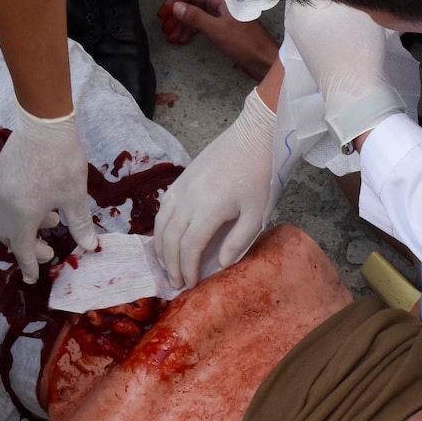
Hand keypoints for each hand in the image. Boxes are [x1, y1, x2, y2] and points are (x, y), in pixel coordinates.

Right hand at [0, 106, 97, 281]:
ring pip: (6, 219)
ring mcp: (1, 188)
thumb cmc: (62, 161)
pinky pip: (5, 202)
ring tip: (50, 221)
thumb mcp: (75, 196)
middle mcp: (6, 205)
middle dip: (27, 248)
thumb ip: (80, 224)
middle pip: (10, 236)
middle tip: (48, 250)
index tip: (32, 279)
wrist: (43, 122)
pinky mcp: (1, 174)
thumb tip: (89, 247)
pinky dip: (19, 211)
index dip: (28, 266)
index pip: (23, 250)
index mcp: (23, 215)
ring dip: (24, 228)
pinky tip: (41, 200)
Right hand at [155, 89, 276, 287]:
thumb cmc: (261, 175)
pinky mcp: (181, 178)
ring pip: (161, 223)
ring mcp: (182, 187)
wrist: (255, 136)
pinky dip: (160, 226)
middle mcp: (188, 199)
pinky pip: (163, 207)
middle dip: (170, 264)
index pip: (189, 247)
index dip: (186, 269)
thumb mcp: (256, 213)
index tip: (190, 284)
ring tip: (166, 265)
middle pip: (170, 239)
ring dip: (160, 248)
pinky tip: (165, 237)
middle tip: (175, 282)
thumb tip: (220, 264)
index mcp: (208, 210)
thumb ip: (237, 241)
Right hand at [157, 0, 279, 81]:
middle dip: (177, 15)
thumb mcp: (217, 30)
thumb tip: (176, 6)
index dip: (175, 0)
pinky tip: (182, 40)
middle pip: (193, 3)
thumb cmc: (245, 44)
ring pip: (197, 15)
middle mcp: (222, 3)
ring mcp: (223, 16)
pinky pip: (203, 25)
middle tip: (164, 28)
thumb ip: (195, 17)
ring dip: (183, 25)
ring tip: (171, 37)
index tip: (163, 13)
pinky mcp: (224, 28)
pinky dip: (192, 31)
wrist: (265, 61)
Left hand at [284, 0, 404, 145]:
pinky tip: (351, 24)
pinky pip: (324, 22)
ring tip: (357, 8)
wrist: (357, 94)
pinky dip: (337, 19)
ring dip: (338, 5)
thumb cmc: (356, 48)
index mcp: (297, 7)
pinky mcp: (313, 47)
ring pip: (322, 7)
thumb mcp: (354, 6)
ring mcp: (301, 36)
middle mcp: (292, 20)